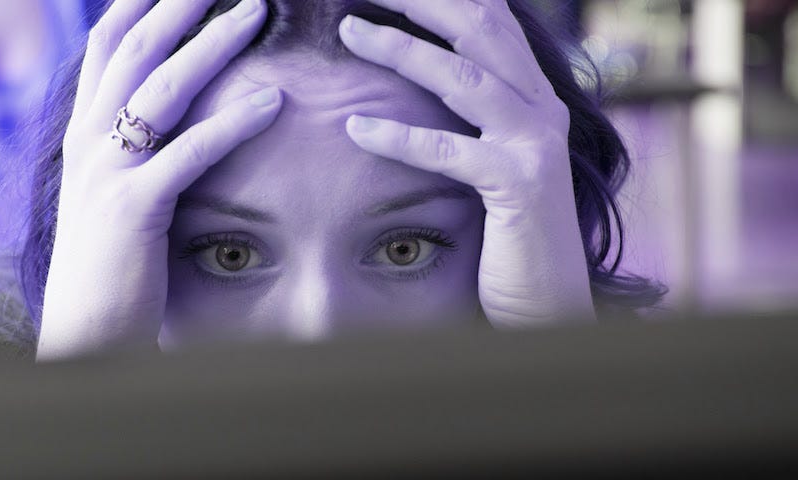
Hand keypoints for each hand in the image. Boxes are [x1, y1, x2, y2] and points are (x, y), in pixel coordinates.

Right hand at [38, 0, 281, 359]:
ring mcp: (106, 173)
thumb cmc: (108, 266)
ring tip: (258, 12)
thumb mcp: (110, 196)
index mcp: (82, 134)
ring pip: (162, 88)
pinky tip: (274, 103)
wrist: (81, 332)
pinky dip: (234, 124)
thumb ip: (131, 153)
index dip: (138, 5)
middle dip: (180, 5)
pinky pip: (189, 152)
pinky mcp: (133, 209)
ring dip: (213, 45)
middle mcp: (87, 142)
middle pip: (134, 50)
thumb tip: (167, 120)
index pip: (105, 48)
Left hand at [339, 0, 595, 325]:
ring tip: (348, 30)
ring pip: (465, 78)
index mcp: (532, 97)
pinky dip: (400, 137)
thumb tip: (417, 81)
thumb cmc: (506, 235)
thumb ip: (468, 120)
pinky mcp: (521, 186)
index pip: (491, 21)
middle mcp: (542, 109)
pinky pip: (451, 151)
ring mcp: (536, 145)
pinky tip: (356, 128)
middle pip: (481, 27)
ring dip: (401, 49)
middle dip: (423, 0)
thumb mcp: (490, 163)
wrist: (548, 303)